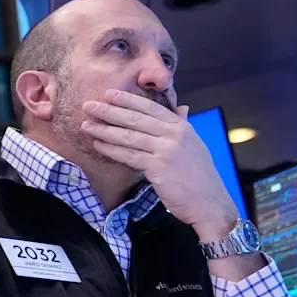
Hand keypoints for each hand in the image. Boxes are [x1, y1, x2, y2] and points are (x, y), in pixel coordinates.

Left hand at [81, 89, 237, 237]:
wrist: (209, 203)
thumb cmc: (200, 176)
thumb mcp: (194, 145)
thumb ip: (184, 125)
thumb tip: (182, 108)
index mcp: (182, 127)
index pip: (151, 108)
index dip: (128, 100)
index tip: (109, 93)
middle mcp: (174, 135)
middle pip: (135, 119)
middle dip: (109, 111)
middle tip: (88, 105)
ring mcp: (166, 150)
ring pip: (129, 136)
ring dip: (104, 130)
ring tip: (86, 125)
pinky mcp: (158, 167)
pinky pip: (129, 156)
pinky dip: (111, 150)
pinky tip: (98, 145)